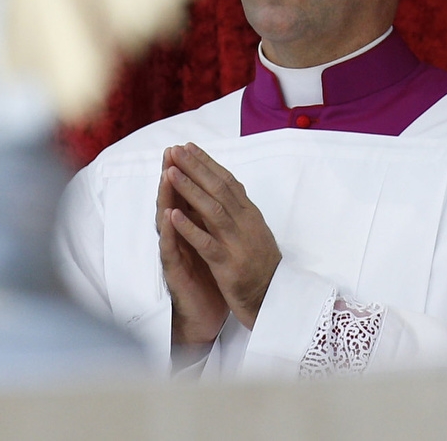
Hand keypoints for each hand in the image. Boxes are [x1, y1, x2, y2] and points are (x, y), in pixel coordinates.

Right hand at [157, 160, 228, 344]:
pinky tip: (168, 216)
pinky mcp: (175, 271)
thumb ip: (208, 221)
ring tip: (167, 174)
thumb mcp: (212, 244)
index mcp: (192, 228)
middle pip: (174, 200)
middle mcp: (180, 236)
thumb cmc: (208, 278)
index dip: (188, 171)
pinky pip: (171, 248)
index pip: (188, 194)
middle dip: (174, 175)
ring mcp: (176, 252)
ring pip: (168, 220)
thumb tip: (214, 194)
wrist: (205, 316)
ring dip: (167, 196)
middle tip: (170, 151)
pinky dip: (170, 231)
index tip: (188, 146)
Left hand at [162, 143, 281, 329]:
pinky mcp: (229, 266)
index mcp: (250, 214)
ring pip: (212, 210)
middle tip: (176, 150)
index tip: (189, 147)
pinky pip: (207, 243)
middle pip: (218, 189)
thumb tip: (226, 187)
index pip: (227, 181)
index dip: (207, 163)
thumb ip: (240, 211)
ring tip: (171, 173)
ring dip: (189, 190)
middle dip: (195, 168)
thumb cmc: (263, 267)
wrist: (276, 299)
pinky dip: (189, 228)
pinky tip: (173, 216)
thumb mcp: (255, 232)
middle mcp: (245, 223)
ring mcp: (237, 243)